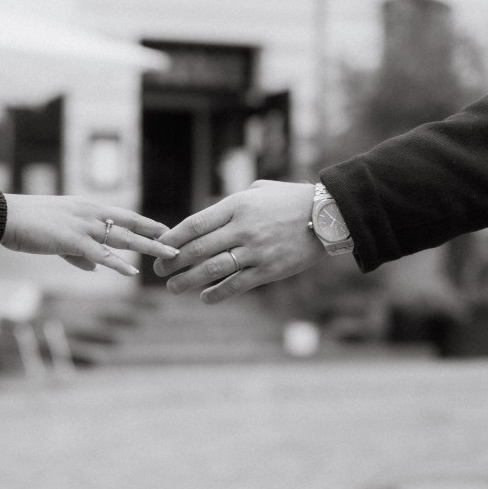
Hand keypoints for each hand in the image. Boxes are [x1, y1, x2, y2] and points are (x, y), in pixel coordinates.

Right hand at [1, 194, 178, 275]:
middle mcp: (90, 213)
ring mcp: (82, 225)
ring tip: (169, 255)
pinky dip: (117, 262)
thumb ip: (79, 253)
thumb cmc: (28, 224)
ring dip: (148, 247)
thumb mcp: (58, 236)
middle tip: (177, 241)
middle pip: (131, 223)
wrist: (5, 216)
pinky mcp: (71, 239)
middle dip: (155, 233)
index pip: (124, 214)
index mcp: (87, 209)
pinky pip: (100, 253)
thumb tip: (96, 267)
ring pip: (123, 237)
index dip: (145, 223)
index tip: (164, 230)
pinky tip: (132, 271)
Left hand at [154, 180, 326, 303]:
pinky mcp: (269, 270)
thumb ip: (230, 204)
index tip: (159, 246)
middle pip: (198, 249)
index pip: (195, 224)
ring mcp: (256, 251)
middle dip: (173, 261)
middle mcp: (244, 229)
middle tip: (160, 270)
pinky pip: (237, 285)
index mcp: (237, 206)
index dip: (172, 238)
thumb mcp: (258, 191)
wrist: (328, 216)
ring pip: (213, 269)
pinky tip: (204, 297)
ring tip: (173, 287)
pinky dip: (217, 293)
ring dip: (188, 280)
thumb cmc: (290, 200)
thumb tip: (205, 219)